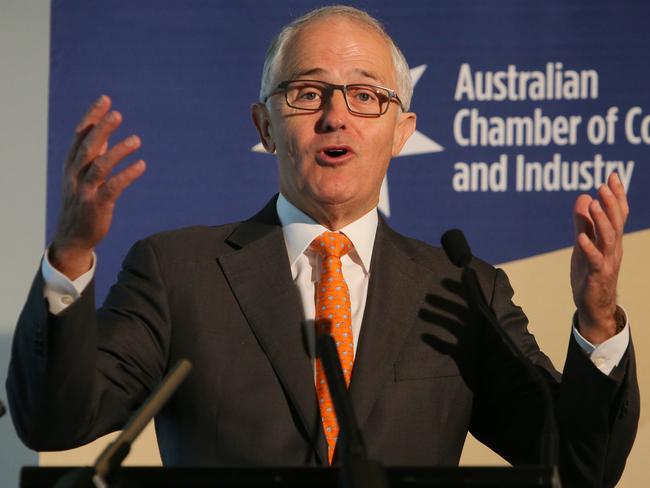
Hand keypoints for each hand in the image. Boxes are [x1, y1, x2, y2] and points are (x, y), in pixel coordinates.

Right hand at [50, 95, 145, 278]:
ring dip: (118, 151)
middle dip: (101, 129)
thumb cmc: (81, 202)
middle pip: (88, 147)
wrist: (73, 236)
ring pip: (100, 166)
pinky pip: (113, 187)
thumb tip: (102, 132)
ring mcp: (86, 190)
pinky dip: (127, 175)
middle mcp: (76, 175)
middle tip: (117, 114)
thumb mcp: (80, 176)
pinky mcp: (97, 205)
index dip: (92, 117)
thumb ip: (91, 155)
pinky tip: (142, 165)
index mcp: (71, 165)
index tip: (105, 99)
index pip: (80, 135)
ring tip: (136, 139)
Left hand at [571, 172, 628, 343]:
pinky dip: (589, 248)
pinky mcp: (596, 275)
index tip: (613, 175)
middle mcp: (613, 248)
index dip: (617, 195)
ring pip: (608, 238)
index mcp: (611, 239)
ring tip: (593, 203)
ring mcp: (606, 262)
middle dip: (611, 203)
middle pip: (616, 222)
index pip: (618, 214)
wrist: (593, 304)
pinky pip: (594, 260)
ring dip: (601, 220)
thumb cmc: (589, 272)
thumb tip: (583, 197)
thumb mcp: (584, 243)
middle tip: (603, 184)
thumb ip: (583, 222)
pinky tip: (581, 238)